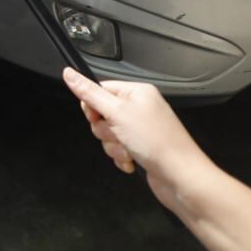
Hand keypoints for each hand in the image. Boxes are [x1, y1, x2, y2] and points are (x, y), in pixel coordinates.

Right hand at [61, 68, 215, 209]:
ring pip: (108, 135)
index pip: (100, 90)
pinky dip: (121, 158)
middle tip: (120, 134)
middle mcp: (140, 108)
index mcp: (137, 92)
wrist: (180, 177)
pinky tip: (133, 162)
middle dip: (105, 131)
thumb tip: (69, 74)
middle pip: (102, 115)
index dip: (93, 107)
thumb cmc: (158, 142)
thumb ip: (90, 94)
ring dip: (114, 147)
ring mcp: (141, 129)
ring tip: (130, 151)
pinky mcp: (141, 148)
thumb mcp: (117, 113)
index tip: (97, 118)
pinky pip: (118, 150)